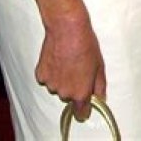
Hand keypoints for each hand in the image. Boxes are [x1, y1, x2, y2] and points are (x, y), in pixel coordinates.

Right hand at [35, 6, 105, 120]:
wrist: (67, 27)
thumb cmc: (86, 44)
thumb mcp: (100, 65)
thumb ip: (99, 86)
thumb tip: (100, 98)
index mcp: (80, 93)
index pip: (81, 113)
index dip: (84, 108)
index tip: (85, 101)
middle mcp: (64, 92)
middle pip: (68, 97)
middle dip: (72, 86)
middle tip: (77, 67)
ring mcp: (51, 84)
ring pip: (57, 87)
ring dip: (61, 79)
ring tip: (67, 60)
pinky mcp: (41, 74)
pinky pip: (46, 78)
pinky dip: (50, 71)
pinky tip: (56, 58)